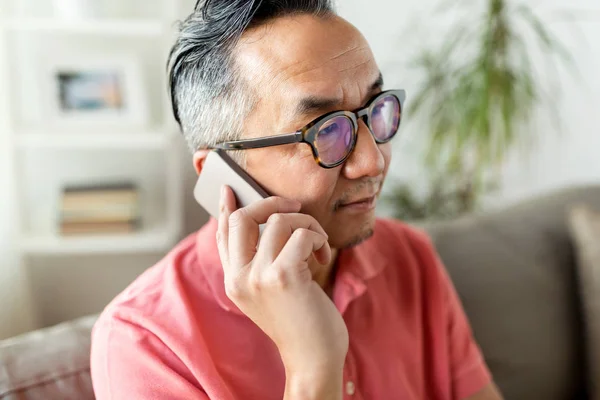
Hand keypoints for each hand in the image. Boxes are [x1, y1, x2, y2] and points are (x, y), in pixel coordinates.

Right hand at [216, 186, 348, 387]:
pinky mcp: (283, 276)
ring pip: (279, 220)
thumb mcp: (269, 292)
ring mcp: (258, 277)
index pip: (222, 235)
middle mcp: (239, 278)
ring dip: (307, 224)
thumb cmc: (299, 321)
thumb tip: (268, 222)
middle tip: (295, 206)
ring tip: (317, 243)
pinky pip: (301, 234)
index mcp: (233, 280)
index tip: (230, 189)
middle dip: (271, 202)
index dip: (224, 208)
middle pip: (242, 218)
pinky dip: (318, 237)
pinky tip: (323, 254)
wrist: (313, 358)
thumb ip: (260, 261)